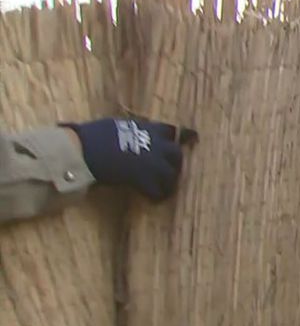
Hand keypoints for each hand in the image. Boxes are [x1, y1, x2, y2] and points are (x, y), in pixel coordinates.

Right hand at [64, 118, 197, 200]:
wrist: (83, 149)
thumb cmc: (92, 135)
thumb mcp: (117, 126)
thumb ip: (131, 130)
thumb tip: (128, 133)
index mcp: (148, 128)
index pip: (171, 131)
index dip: (178, 137)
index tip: (190, 139)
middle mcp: (155, 144)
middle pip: (177, 154)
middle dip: (176, 163)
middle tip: (171, 171)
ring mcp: (152, 162)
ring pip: (172, 174)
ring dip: (169, 182)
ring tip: (164, 189)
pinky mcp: (144, 179)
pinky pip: (158, 191)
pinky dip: (156, 195)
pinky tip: (153, 199)